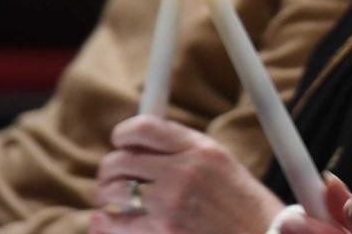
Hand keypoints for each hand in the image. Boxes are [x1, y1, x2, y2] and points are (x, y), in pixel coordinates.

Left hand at [88, 116, 283, 233]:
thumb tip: (140, 145)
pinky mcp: (162, 230)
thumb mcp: (222, 165)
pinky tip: (109, 220)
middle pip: (121, 159)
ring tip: (113, 199)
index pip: (145, 127)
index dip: (124, 133)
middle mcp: (185, 170)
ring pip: (114, 189)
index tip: (120, 141)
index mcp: (202, 149)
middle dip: (110, 169)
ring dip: (108, 194)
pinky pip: (116, 222)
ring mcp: (172, 202)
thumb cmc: (244, 205)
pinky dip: (107, 222)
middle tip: (112, 177)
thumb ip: (185, 151)